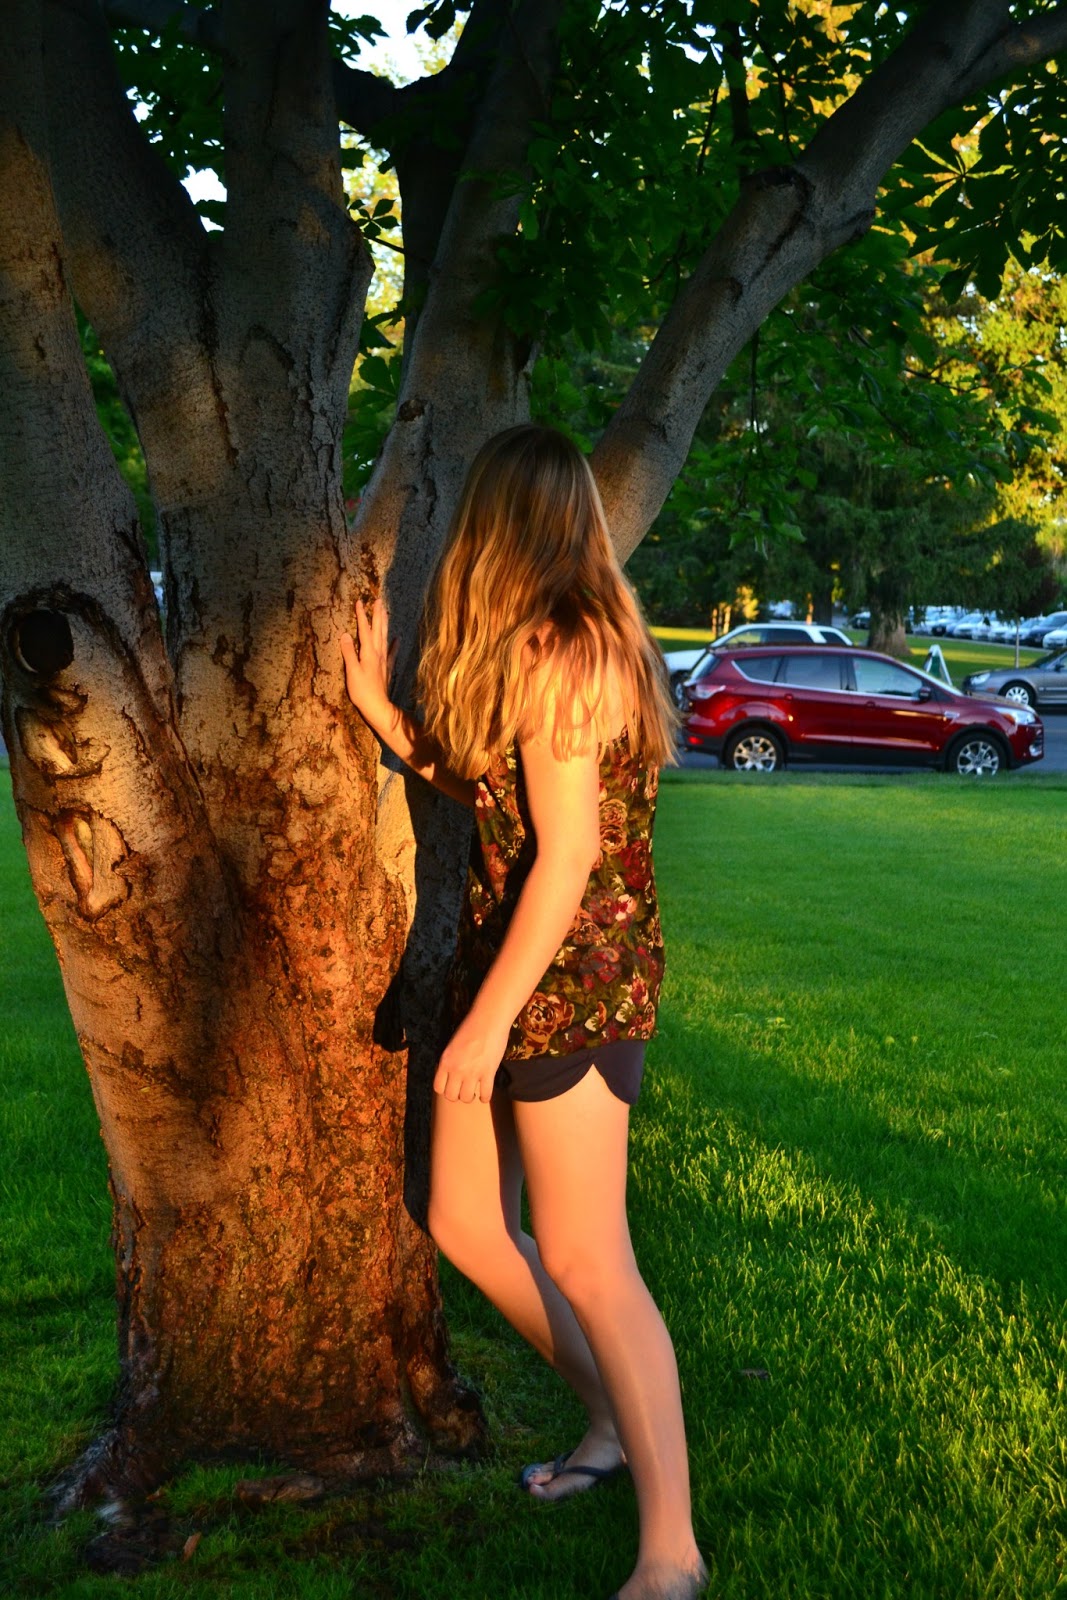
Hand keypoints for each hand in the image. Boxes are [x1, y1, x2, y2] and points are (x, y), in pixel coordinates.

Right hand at [340, 596, 395, 722]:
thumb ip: (349, 652)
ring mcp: (384, 660)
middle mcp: (378, 653)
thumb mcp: (351, 672)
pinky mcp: (387, 668)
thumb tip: (345, 635)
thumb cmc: (362, 691)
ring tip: (385, 612)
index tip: (359, 601)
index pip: (364, 630)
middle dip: (377, 614)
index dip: (361, 615)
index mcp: (368, 653)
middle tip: (379, 600)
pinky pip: (392, 652)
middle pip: (378, 629)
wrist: (378, 706)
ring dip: (385, 624)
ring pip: (385, 637)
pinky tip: (398, 638)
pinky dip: (395, 644)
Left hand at [433, 1016, 508, 1103]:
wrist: (488, 1020)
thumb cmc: (471, 1028)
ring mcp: (473, 1072)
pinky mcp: (488, 1073)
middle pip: (451, 1096)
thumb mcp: (452, 1045)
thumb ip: (450, 1060)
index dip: (444, 1089)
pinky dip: (485, 1097)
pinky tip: (485, 1094)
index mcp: (445, 1061)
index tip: (451, 1086)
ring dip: (470, 1097)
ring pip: (467, 1098)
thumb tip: (451, 1074)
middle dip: (457, 1095)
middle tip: (463, 1090)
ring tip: (474, 1091)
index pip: (438, 1087)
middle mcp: (457, 1069)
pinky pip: (485, 1094)